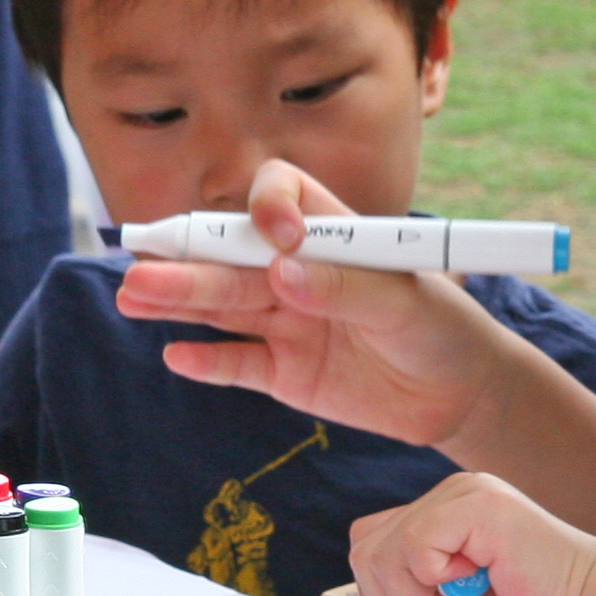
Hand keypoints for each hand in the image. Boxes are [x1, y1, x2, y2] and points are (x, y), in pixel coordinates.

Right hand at [109, 160, 514, 447]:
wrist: (461, 398)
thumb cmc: (445, 330)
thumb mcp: (408, 304)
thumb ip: (347, 288)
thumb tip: (284, 274)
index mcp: (333, 235)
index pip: (282, 197)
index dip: (267, 207)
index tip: (274, 235)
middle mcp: (300, 271)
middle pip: (234, 256)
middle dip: (189, 259)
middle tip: (143, 264)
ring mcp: (288, 321)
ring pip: (224, 307)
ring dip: (180, 300)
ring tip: (134, 296)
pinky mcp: (285, 372)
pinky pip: (238, 364)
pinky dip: (207, 361)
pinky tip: (175, 354)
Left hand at [342, 471, 595, 595]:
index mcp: (447, 515)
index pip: (372, 545)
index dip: (383, 595)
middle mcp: (452, 495)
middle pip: (364, 547)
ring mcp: (465, 495)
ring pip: (380, 551)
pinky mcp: (478, 505)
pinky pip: (412, 548)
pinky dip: (431, 587)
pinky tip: (477, 592)